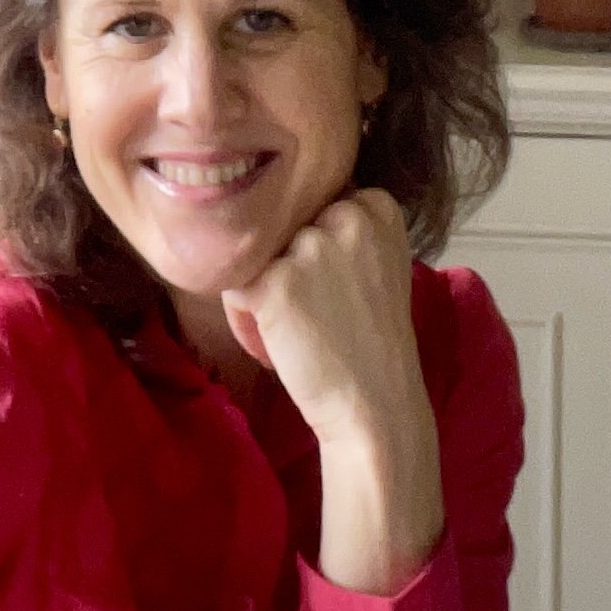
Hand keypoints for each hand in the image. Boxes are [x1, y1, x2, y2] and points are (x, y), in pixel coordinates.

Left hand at [221, 191, 443, 594]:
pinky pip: (233, 287)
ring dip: (261, 293)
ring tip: (293, 332)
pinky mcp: (274, 282)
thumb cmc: (370, 342)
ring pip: (254, 255)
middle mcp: (347, 214)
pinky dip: (244, 320)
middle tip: (312, 315)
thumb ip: (342, 228)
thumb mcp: (377, 265)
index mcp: (377, 205)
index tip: (333, 291)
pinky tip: (275, 346)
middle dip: (283, 267)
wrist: (375, 405)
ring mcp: (309, 247)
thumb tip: (281, 206)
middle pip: (281, 227)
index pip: (312, 205)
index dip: (311, 250)